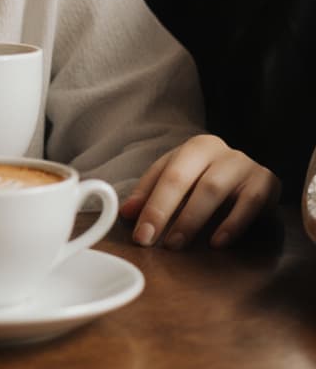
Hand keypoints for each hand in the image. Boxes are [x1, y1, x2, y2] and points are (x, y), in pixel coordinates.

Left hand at [119, 134, 279, 248]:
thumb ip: (152, 194)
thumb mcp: (183, 182)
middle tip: (150, 239)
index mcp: (194, 147)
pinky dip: (231, 224)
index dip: (147, 203)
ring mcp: (242, 164)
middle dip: (162, 209)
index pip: (163, 173)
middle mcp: (217, 150)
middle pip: (182, 177)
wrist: (260, 181)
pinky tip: (217, 243)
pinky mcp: (266, 181)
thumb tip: (126, 213)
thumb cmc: (213, 182)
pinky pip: (249, 202)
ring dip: (191, 219)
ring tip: (176, 244)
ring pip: (212, 189)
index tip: (138, 233)